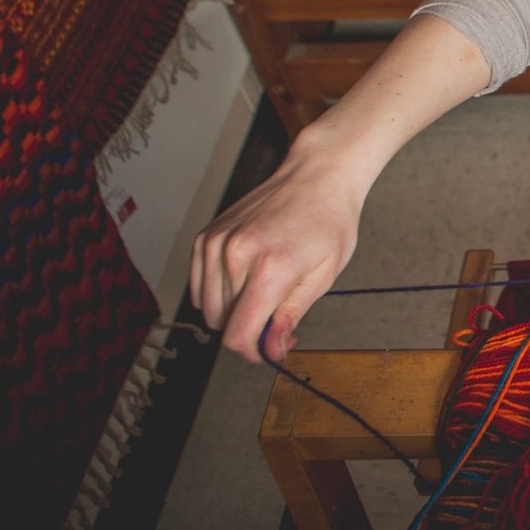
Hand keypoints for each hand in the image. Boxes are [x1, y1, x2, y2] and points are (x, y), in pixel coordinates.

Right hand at [191, 141, 367, 364]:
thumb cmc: (330, 222)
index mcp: (269, 268)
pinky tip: (248, 277)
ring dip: (233, 311)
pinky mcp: (204, 237)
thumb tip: (271, 350)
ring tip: (267, 293)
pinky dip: (219, 291)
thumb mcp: (325, 275)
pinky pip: (200, 286)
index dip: (253, 353)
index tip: (269, 350)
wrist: (317, 175)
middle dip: (248, 330)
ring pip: (208, 308)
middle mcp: (234, 255)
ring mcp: (215, 244)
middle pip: (221, 324)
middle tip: (279, 318)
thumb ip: (291, 315)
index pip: (238, 335)